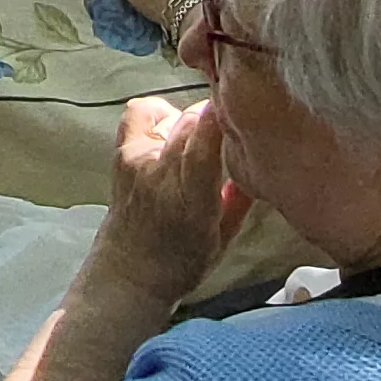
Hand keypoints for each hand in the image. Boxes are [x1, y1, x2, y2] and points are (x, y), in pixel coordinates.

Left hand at [87, 97, 247, 305]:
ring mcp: (138, 163)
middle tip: (227, 128)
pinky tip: (169, 129)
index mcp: (192, 203)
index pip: (203, 149)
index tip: (240, 106)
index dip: (219, 120)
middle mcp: (162, 178)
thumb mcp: (223, 240)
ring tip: (197, 140)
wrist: (129, 273)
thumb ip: (241, 200)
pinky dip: (158, 113)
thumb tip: (258, 163)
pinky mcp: (122, 154)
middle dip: (214, 117)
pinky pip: (140, 113)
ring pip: (171, 116)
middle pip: (190, 123)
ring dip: (191, 121)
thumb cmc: (182, 263)